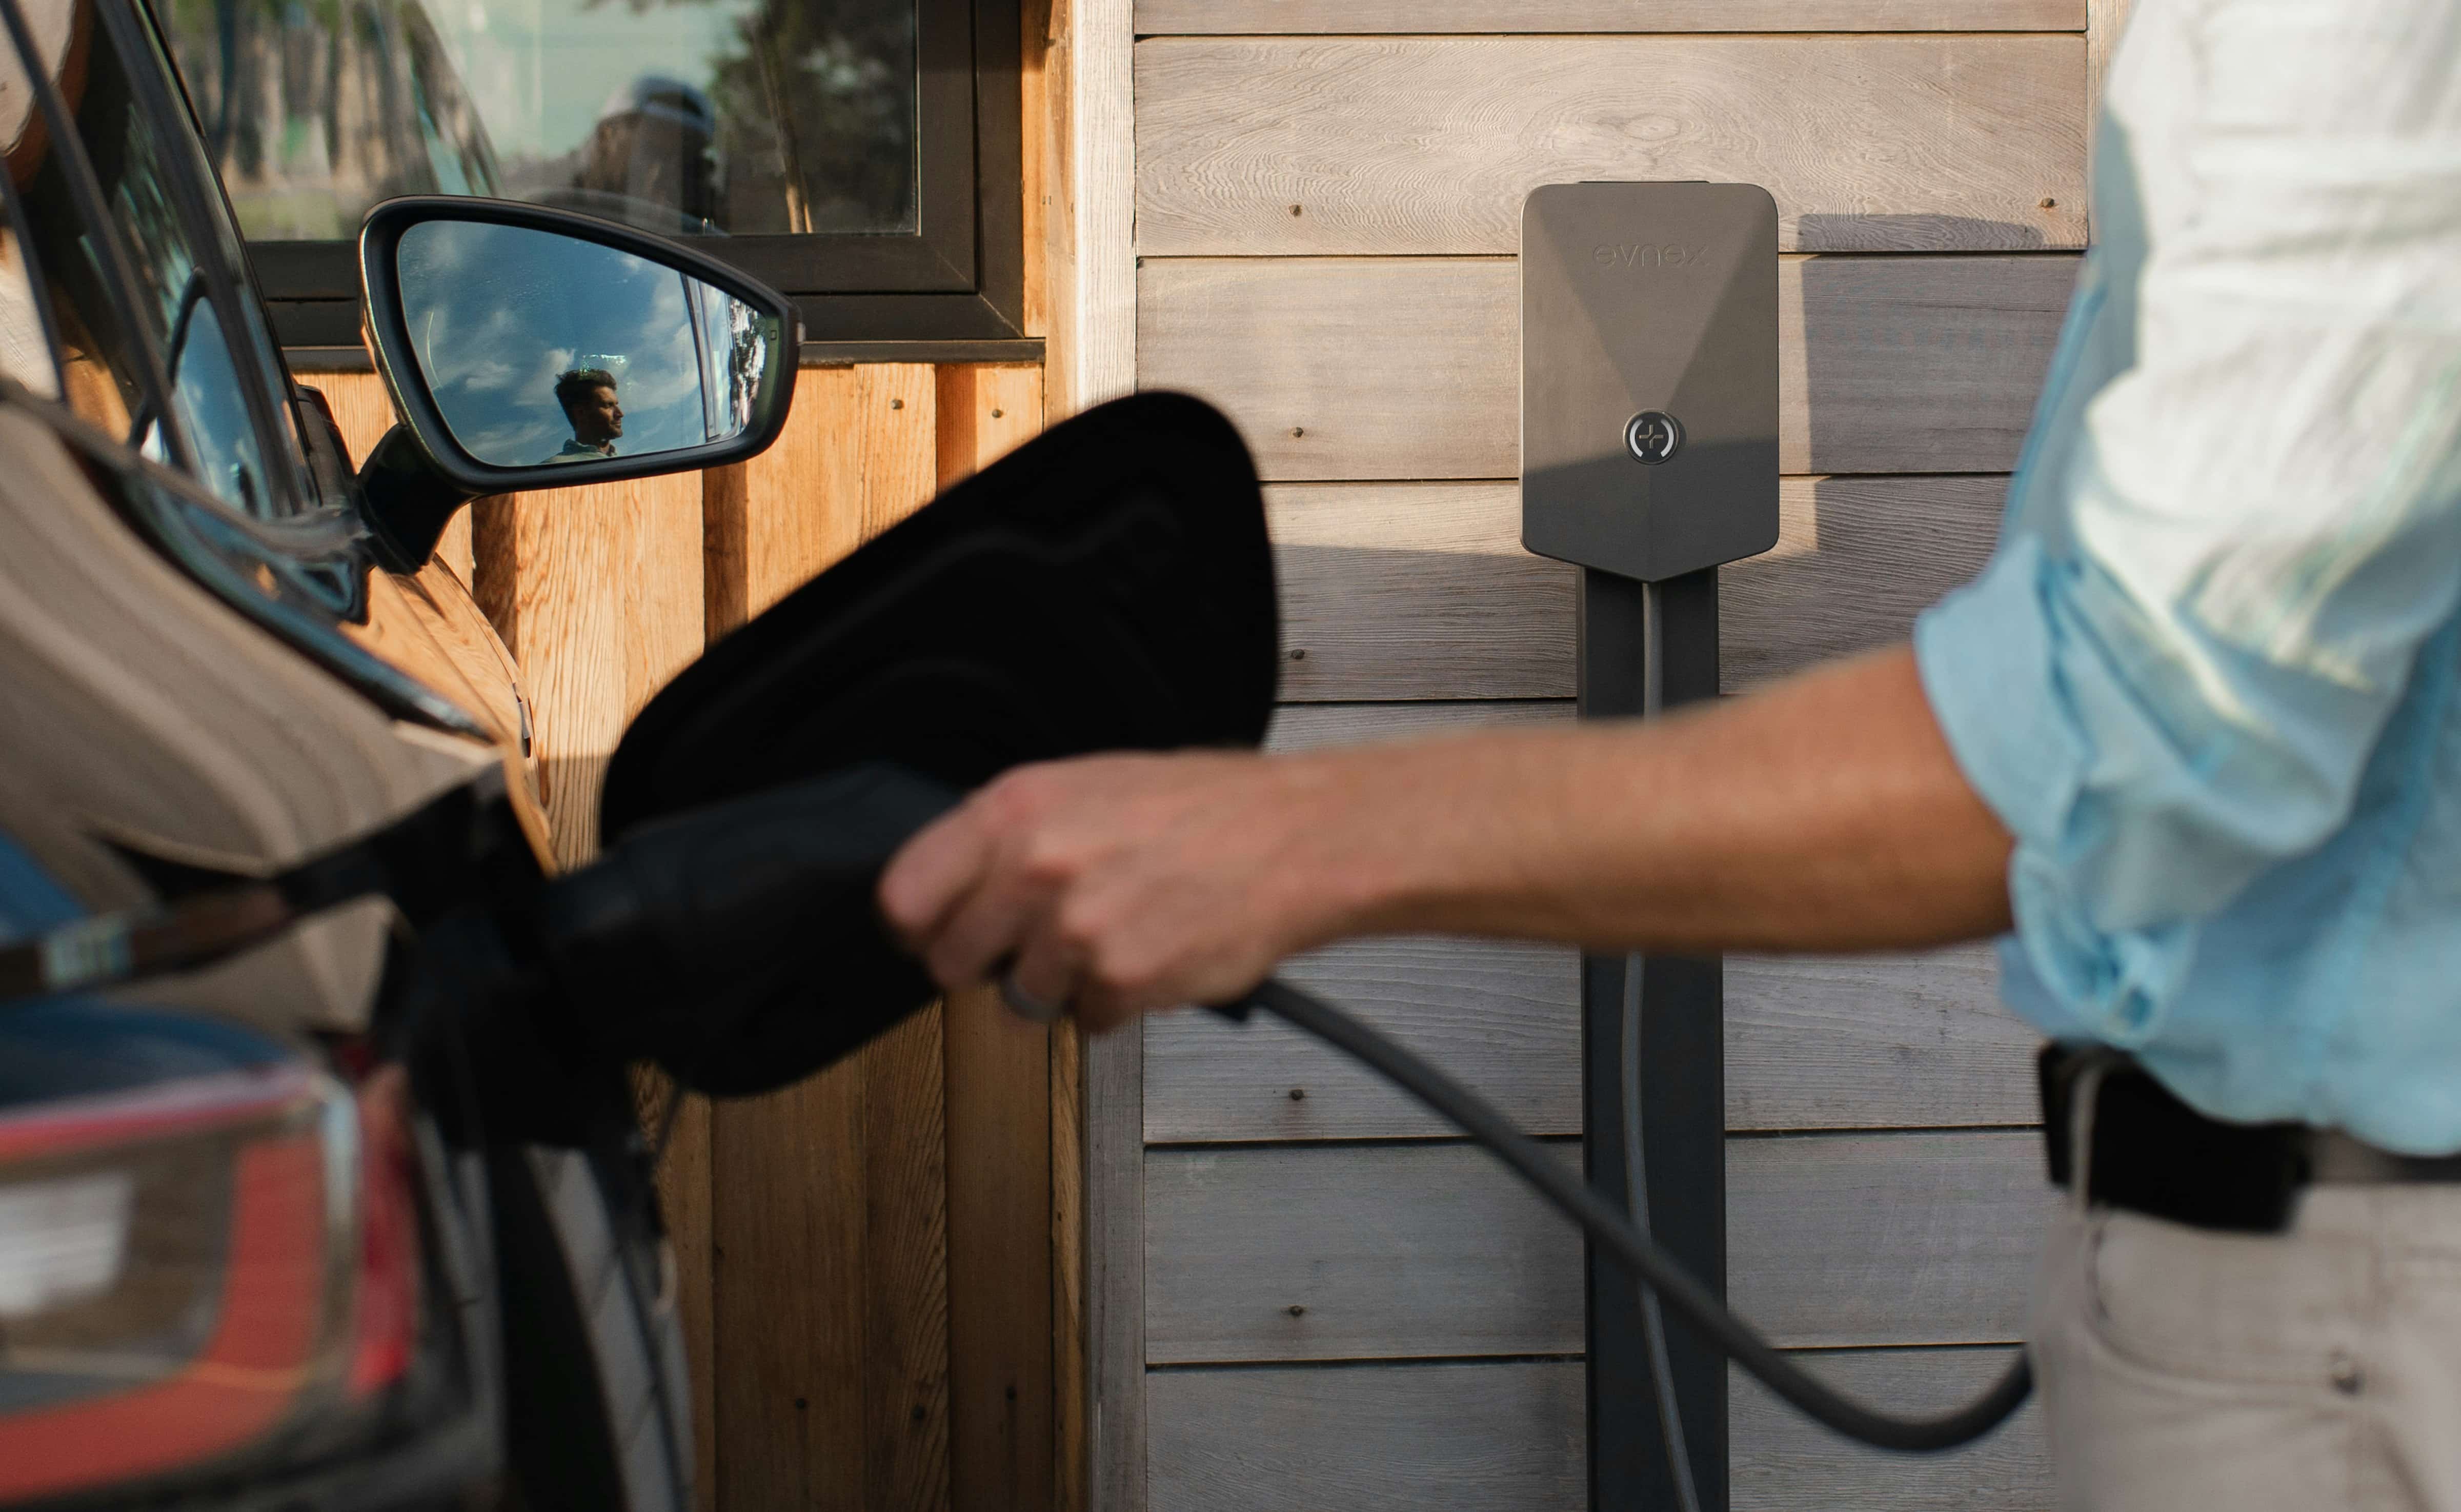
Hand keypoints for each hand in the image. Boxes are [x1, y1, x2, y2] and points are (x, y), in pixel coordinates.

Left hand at [876, 750, 1379, 1031]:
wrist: (1297, 839)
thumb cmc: (1206, 808)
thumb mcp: (1090, 784)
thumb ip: (1015, 831)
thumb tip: (957, 882)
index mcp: (1015, 809)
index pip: (903, 895)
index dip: (916, 926)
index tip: (931, 935)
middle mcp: (1035, 869)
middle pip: (951, 961)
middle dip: (990, 962)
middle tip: (1036, 944)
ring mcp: (1076, 931)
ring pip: (1022, 998)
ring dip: (1063, 983)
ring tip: (1118, 934)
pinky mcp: (1120, 983)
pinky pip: (1086, 1020)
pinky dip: (1116, 1002)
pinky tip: (1152, 954)